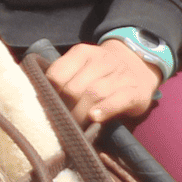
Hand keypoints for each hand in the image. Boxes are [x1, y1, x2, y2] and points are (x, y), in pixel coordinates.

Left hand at [45, 40, 160, 126]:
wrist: (139, 64)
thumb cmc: (102, 72)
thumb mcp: (82, 66)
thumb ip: (64, 77)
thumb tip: (42, 101)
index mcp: (82, 53)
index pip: (57, 74)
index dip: (49, 95)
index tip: (46, 110)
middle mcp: (101, 60)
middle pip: (74, 88)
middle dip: (65, 109)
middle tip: (60, 125)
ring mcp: (120, 75)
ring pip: (94, 93)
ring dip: (81, 113)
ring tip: (74, 128)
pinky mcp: (135, 91)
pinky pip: (118, 99)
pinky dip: (105, 109)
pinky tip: (95, 118)